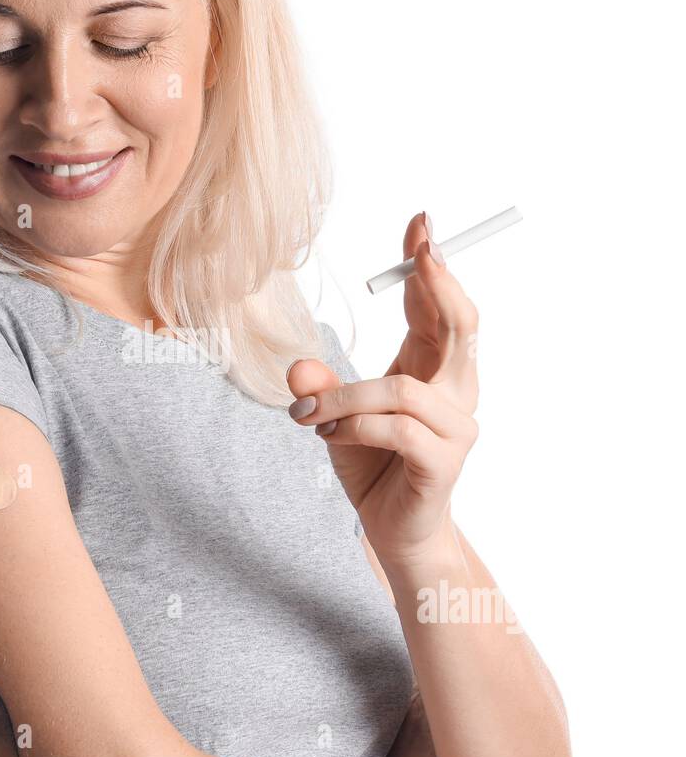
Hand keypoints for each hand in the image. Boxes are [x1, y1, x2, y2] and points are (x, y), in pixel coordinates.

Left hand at [287, 212, 479, 566]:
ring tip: (309, 411)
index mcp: (434, 369)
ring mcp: (454, 428)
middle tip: (422, 251)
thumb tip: (297, 364)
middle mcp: (454, 392)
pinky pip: (396, 429)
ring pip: (403, 389)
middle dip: (439, 285)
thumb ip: (320, 386)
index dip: (431, 266)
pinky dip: (353, 426)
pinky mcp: (441, 461)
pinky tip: (327, 433)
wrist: (393, 532)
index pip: (439, 308)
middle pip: (460, 328)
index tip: (420, 224)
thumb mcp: (334, 416)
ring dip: (347, 395)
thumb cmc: (373, 466)